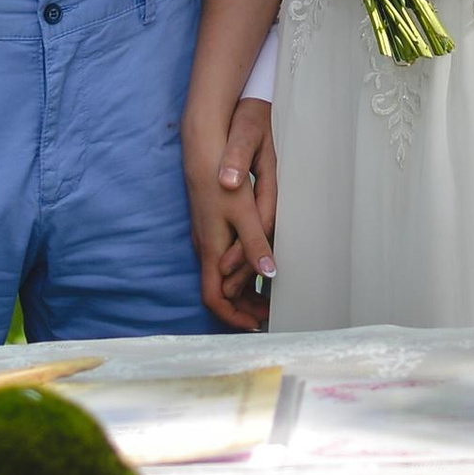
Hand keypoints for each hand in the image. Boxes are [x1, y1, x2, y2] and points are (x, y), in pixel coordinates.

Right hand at [187, 93, 275, 331]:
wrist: (203, 148)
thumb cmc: (222, 179)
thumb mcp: (246, 213)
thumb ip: (257, 245)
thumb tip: (270, 275)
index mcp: (212, 250)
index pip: (214, 299)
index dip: (232, 317)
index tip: (255, 326)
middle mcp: (206, 248)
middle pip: (220, 291)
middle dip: (242, 307)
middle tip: (269, 314)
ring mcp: (207, 237)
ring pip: (223, 275)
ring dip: (243, 290)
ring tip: (268, 296)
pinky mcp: (211, 226)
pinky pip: (224, 259)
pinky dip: (240, 271)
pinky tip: (258, 265)